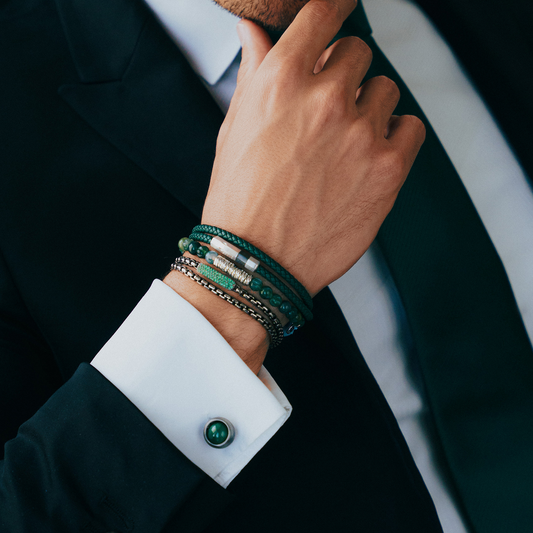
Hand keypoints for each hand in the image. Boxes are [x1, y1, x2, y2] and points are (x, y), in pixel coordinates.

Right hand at [203, 0, 425, 295]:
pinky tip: (370, 156)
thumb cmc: (240, 199)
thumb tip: (253, 32)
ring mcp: (361, 133)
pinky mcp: (388, 168)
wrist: (256, 260)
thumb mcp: (235, 128)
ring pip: (386, 90)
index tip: (340, 11)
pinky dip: (395, 136)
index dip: (335, 8)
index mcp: (282, 80)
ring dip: (369, 108)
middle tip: (328, 110)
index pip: (325, 13)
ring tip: (345, 144)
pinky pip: (411, 127)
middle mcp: (326, 98)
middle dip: (344, 75)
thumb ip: (254, 72)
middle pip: (359, 53)